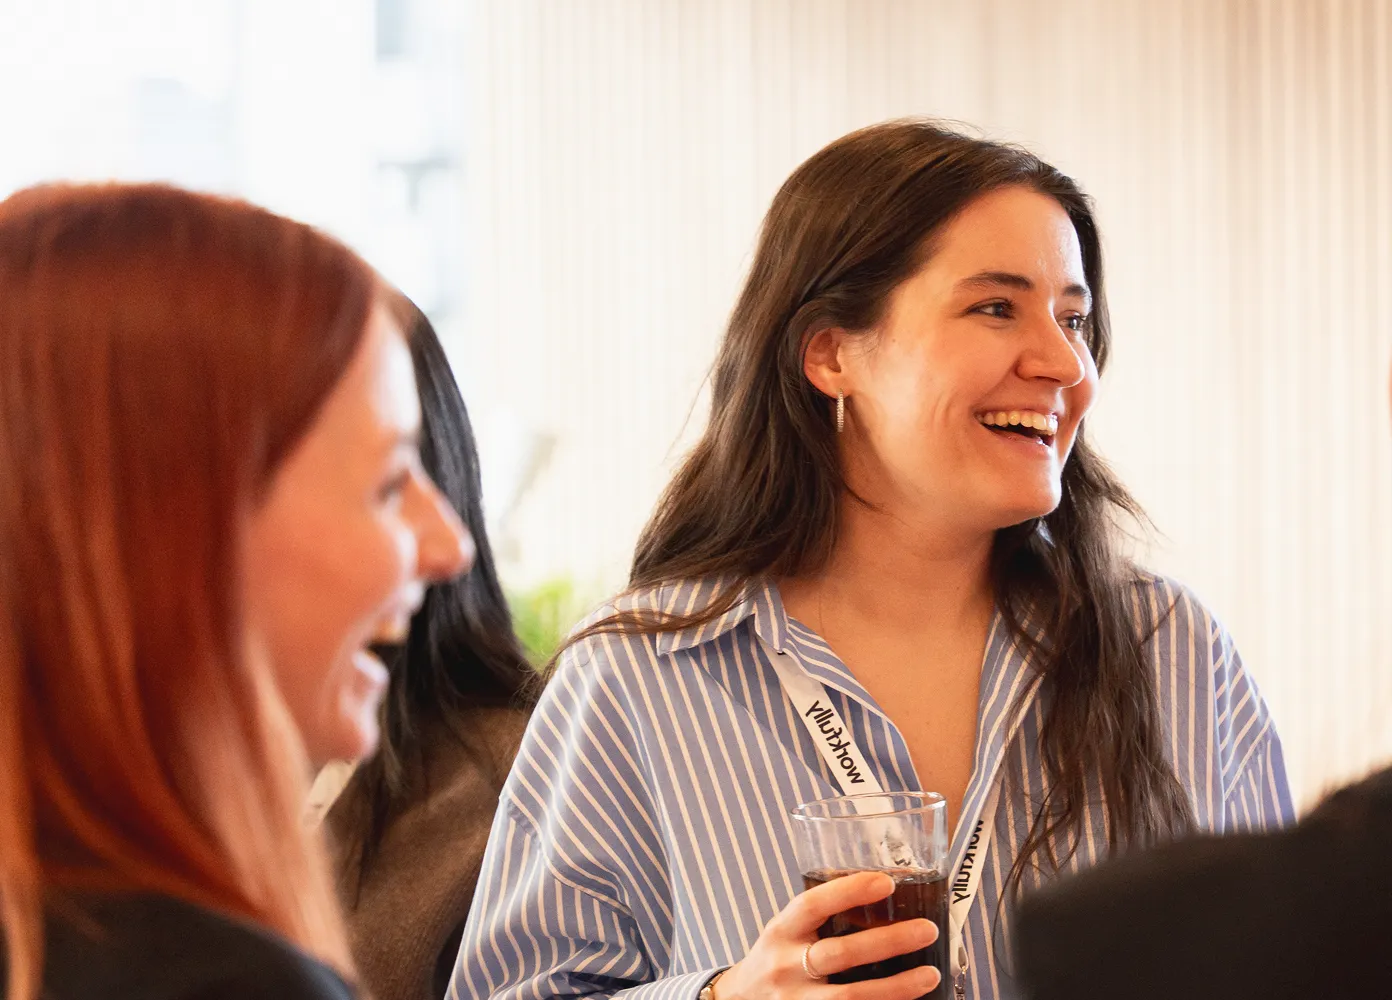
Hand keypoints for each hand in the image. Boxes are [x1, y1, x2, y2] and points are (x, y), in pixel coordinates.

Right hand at [714, 871, 939, 999]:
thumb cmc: (775, 959)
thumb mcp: (786, 932)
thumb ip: (819, 918)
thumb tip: (882, 894)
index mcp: (780, 931)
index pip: (813, 905)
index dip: (849, 891)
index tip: (886, 882)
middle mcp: (785, 966)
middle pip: (840, 953)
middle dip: (888, 942)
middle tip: (927, 930)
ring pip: (852, 997)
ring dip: (897, 987)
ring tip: (930, 974)